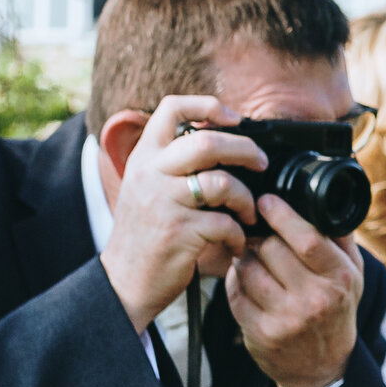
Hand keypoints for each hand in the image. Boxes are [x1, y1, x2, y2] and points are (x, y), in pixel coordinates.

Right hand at [99, 95, 266, 331]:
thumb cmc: (147, 233)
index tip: (236, 119)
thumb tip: (225, 140)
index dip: (208, 105)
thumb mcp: (149, 186)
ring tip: (247, 214)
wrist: (125, 281)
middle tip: (260, 164)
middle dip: (246, 150)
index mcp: (144, 156)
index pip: (172, 108)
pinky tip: (235, 243)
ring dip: (246, 200)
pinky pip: (225, 223)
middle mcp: (150, 173)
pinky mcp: (178, 232)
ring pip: (222, 183)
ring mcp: (163, 201)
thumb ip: (175, 162)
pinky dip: (238, 235)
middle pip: (207, 142)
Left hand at [228, 194, 364, 386]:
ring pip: (248, 268)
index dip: (282, 215)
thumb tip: (322, 198)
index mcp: (341, 278)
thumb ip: (340, 239)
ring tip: (251, 255)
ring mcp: (286, 319)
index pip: (308, 240)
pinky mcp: (260, 333)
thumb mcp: (353, 275)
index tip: (266, 201)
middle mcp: (315, 299)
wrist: (323, 367)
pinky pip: (236, 292)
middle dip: (259, 235)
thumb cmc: (337, 310)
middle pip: (272, 249)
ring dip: (244, 256)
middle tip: (255, 230)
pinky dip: (236, 280)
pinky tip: (246, 278)